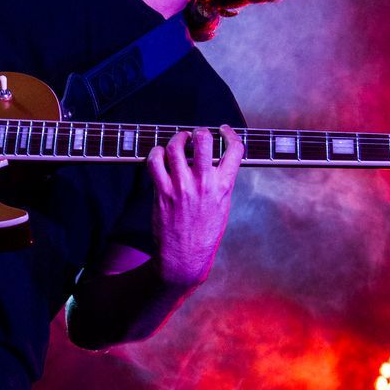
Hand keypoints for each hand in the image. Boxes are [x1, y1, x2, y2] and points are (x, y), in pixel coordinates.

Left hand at [145, 125, 243, 288]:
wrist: (184, 259)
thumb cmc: (204, 234)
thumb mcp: (223, 207)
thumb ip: (221, 183)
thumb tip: (216, 162)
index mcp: (223, 187)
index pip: (235, 150)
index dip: (229, 134)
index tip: (223, 130)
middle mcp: (204, 184)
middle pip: (204, 140)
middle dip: (199, 132)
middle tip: (196, 135)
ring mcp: (181, 187)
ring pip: (176, 147)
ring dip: (176, 139)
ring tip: (178, 142)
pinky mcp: (162, 192)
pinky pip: (155, 162)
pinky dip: (156, 153)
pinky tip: (160, 156)